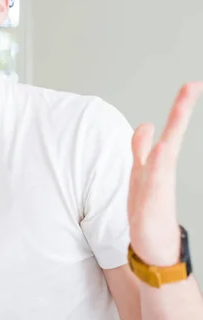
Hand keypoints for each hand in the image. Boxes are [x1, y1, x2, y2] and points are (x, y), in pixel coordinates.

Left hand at [128, 81, 202, 266]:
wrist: (153, 247)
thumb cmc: (148, 209)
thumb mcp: (140, 171)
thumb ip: (142, 148)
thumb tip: (145, 125)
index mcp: (157, 162)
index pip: (168, 130)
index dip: (179, 109)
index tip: (191, 86)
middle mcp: (160, 171)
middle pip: (172, 136)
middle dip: (181, 111)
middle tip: (193, 86)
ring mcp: (158, 186)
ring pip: (165, 154)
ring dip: (172, 132)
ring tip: (181, 106)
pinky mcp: (153, 204)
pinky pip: (156, 180)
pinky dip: (158, 164)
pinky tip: (161, 148)